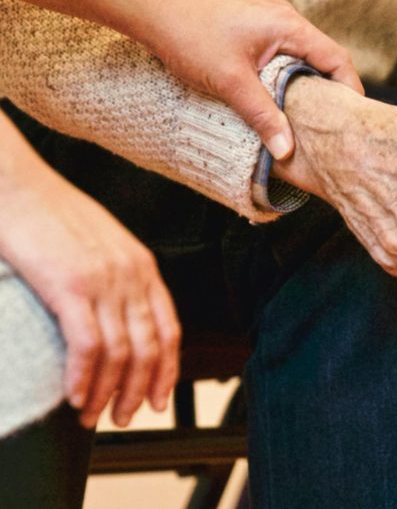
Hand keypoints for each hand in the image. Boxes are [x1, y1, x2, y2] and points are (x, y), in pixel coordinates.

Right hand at [0, 115, 180, 427]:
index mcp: (143, 266)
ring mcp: (104, 280)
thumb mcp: (103, 244)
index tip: (158, 398)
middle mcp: (132, 275)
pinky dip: (83, 378)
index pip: (169, 329)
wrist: (21, 186)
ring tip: (93, 416)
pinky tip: (74, 396)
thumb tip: (119, 317)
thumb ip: (119, 277)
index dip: (167, 370)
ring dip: (108, 393)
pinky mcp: (70, 285)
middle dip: (139, 391)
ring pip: (121, 353)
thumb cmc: (54, 214)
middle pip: (150, 348)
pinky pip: (88, 345)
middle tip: (123, 417)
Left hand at [136, 0, 363, 159]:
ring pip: (303, 59)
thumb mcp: (231, 83)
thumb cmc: (191, 38)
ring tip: (309, 119)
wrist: (154, 11)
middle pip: (324, 58)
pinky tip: (281, 100)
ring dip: (308, 86)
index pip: (336, 59)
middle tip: (333, 125)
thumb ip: (263, 116)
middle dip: (331, 91)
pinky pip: (285, 56)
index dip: (349, 90)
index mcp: (289, 26)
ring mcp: (271, 23)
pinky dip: (290, 78)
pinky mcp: (256, 30)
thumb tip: (287, 151)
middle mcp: (286, 20)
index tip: (352, 119)